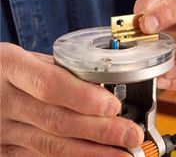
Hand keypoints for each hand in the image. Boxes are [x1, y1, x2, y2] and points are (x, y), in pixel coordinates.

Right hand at [0, 43, 143, 156]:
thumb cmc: (8, 69)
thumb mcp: (30, 60)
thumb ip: (61, 73)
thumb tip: (101, 88)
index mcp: (11, 67)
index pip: (49, 84)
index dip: (83, 97)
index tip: (113, 106)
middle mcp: (5, 100)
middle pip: (56, 120)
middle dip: (99, 131)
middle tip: (131, 135)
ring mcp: (2, 130)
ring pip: (50, 145)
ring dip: (91, 152)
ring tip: (122, 154)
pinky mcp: (5, 149)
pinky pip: (41, 156)